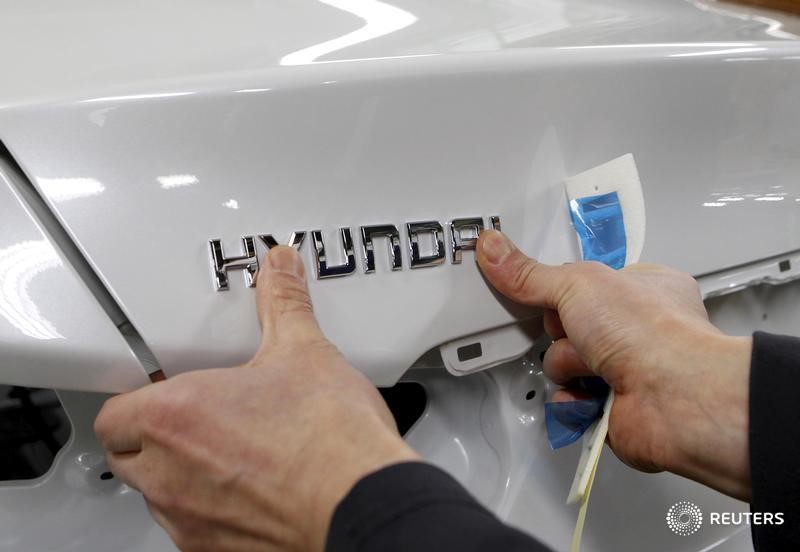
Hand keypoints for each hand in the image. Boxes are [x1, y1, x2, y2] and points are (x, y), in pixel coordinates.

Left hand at [94, 246, 418, 551]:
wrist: (362, 499)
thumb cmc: (329, 439)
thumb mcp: (305, 350)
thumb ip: (284, 303)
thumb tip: (280, 270)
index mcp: (176, 416)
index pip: (114, 413)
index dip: (137, 397)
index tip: (165, 387)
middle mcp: (171, 473)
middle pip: (126, 455)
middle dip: (151, 435)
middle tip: (196, 416)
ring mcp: (192, 519)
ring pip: (157, 495)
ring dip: (178, 472)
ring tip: (228, 449)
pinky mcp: (218, 549)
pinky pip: (192, 528)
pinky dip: (210, 507)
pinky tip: (252, 486)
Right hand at [476, 230, 751, 500]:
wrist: (675, 399)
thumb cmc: (653, 333)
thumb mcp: (578, 283)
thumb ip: (530, 274)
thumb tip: (495, 250)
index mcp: (640, 288)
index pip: (583, 283)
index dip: (561, 288)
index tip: (541, 288)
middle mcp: (637, 329)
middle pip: (567, 326)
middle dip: (562, 332)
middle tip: (576, 329)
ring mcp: (628, 369)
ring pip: (565, 364)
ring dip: (567, 367)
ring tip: (591, 365)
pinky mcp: (616, 408)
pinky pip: (571, 401)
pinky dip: (573, 400)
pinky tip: (590, 393)